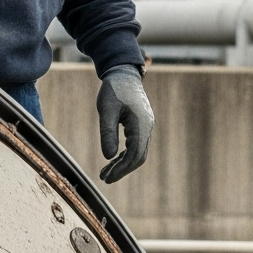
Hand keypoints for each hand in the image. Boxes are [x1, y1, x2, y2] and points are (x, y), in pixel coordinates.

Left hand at [97, 67, 155, 182]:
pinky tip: (112, 159)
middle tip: (105, 178)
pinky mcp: (141, 125)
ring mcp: (146, 126)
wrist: (124, 73)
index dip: (122, 169)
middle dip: (122, 169)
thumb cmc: (113, 90)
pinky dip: (124, 154)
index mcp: (141, 124)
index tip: (107, 178)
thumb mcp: (106, 110)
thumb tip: (109, 157)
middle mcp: (147, 127)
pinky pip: (136, 145)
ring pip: (138, 152)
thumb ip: (107, 133)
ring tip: (105, 172)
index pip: (135, 154)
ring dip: (123, 164)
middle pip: (138, 157)